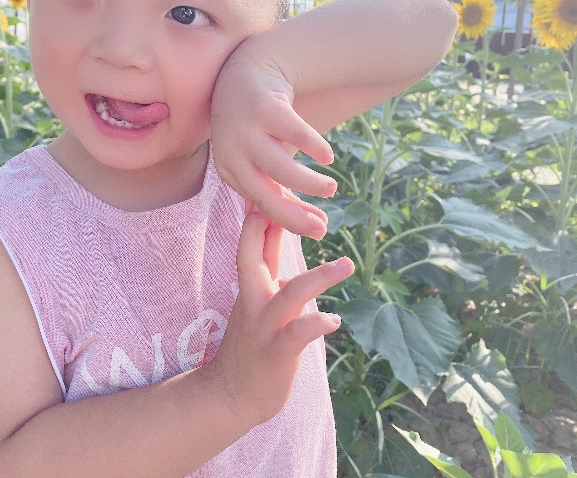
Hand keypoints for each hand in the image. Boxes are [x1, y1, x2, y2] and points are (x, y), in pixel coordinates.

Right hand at [203, 211, 353, 426]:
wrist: (230, 394)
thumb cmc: (252, 341)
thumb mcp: (256, 298)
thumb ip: (267, 264)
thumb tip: (278, 225)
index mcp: (252, 285)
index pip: (252, 241)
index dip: (262, 212)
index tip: (276, 181)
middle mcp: (255, 300)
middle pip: (254, 257)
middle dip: (272, 230)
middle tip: (295, 204)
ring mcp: (265, 326)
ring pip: (289, 294)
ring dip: (318, 277)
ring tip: (345, 264)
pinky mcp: (276, 353)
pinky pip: (297, 335)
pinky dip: (316, 324)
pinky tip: (334, 319)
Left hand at [211, 48, 337, 238]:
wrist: (246, 71)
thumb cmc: (258, 125)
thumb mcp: (258, 159)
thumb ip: (282, 189)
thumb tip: (315, 225)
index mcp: (230, 170)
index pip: (261, 204)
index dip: (290, 221)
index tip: (318, 232)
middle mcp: (232, 152)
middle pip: (265, 193)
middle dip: (295, 213)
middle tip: (324, 225)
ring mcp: (246, 129)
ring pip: (281, 168)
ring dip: (310, 183)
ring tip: (331, 187)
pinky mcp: (265, 108)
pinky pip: (295, 134)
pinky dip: (314, 148)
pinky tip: (327, 157)